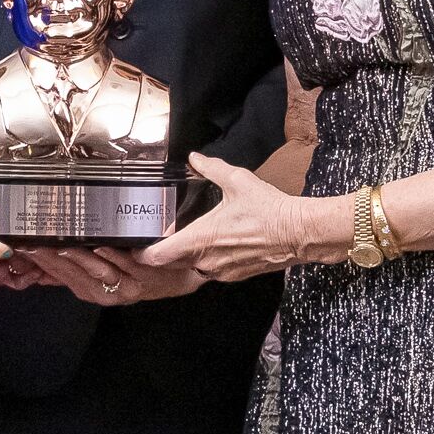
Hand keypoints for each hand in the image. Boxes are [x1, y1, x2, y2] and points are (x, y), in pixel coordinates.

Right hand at [37, 243, 207, 306]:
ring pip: (96, 272)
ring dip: (78, 258)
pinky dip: (113, 256)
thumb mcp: (99, 274)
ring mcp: (125, 286)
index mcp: (89, 291)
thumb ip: (69, 272)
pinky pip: (126, 266)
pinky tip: (101, 244)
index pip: (57, 277)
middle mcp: (104, 293)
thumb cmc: (137, 272)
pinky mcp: (147, 277)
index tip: (23, 246)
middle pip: (73, 276)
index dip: (40, 262)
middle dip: (52, 258)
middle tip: (36, 238)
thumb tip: (35, 265)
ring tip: (61, 241)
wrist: (177, 277)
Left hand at [139, 154, 336, 284]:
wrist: (299, 233)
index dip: (141, 254)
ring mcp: (221, 270)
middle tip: (158, 240)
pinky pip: (211, 270)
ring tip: (186, 241)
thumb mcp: (237, 181)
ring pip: (192, 268)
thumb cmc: (270, 210)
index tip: (134, 246)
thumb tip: (195, 158)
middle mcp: (207, 260)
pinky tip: (214, 246)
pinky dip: (206, 261)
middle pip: (171, 265)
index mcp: (201, 238)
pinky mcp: (235, 275)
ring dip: (185, 258)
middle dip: (162, 255)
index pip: (158, 256)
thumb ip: (211, 168)